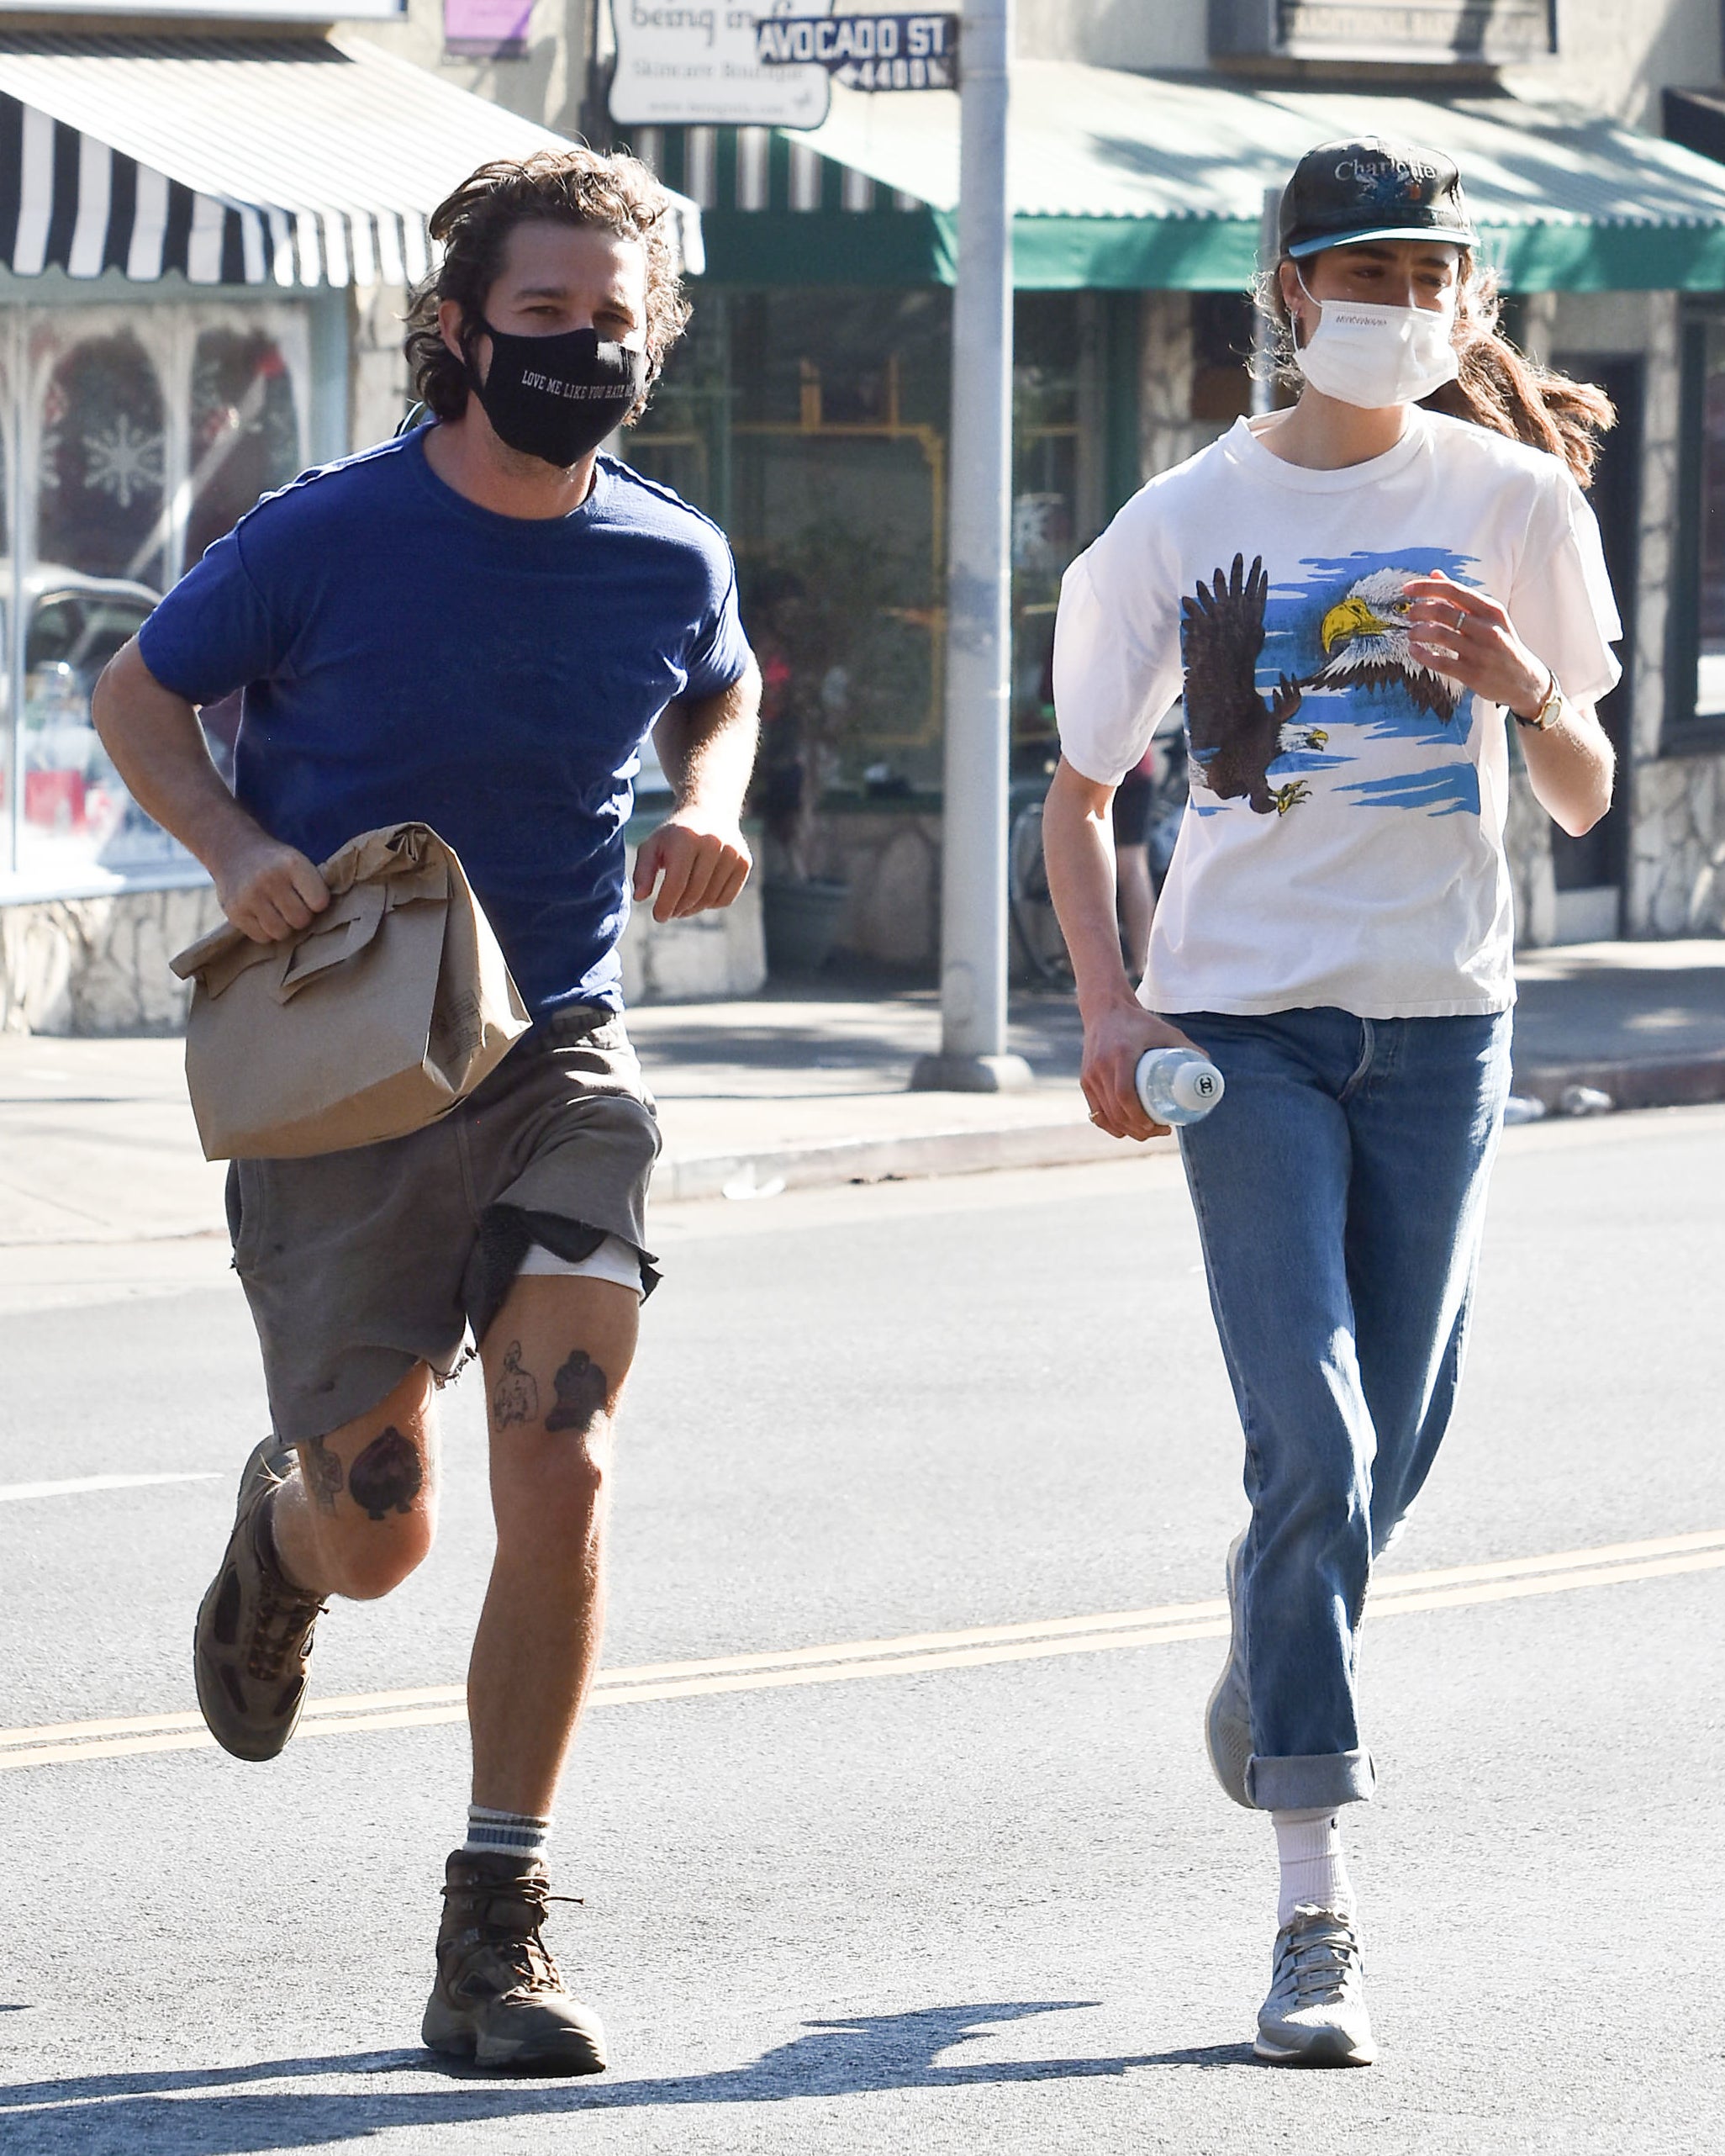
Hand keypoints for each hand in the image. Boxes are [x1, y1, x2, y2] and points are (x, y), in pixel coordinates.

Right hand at [211, 828, 330, 943]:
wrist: (233, 849)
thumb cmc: (276, 862)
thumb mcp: (297, 861)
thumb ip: (313, 886)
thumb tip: (329, 921)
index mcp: (292, 864)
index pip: (320, 902)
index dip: (317, 903)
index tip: (310, 896)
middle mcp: (269, 879)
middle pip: (300, 920)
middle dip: (300, 916)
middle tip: (292, 905)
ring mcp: (249, 896)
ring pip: (281, 933)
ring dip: (283, 926)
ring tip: (277, 910)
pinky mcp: (234, 911)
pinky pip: (261, 938)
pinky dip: (265, 931)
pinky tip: (261, 914)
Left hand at [632, 810, 751, 921]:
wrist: (709, 812)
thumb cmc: (675, 835)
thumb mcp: (652, 846)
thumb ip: (642, 871)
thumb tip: (640, 898)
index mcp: (686, 838)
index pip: (676, 884)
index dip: (665, 906)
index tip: (658, 917)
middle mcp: (713, 843)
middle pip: (694, 894)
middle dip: (678, 909)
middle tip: (670, 912)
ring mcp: (732, 852)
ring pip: (710, 899)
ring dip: (693, 909)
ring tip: (682, 905)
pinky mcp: (744, 862)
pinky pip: (726, 898)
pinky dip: (711, 904)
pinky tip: (700, 897)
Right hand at [1081, 1001, 1200, 1141]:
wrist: (1105, 1010)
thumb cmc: (1140, 1022)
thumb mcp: (1166, 1031)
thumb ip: (1188, 1048)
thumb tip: (1208, 1071)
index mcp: (1121, 1054)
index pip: (1125, 1095)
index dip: (1139, 1116)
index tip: (1158, 1125)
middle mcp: (1101, 1067)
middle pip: (1116, 1110)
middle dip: (1138, 1129)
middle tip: (1160, 1131)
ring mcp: (1090, 1075)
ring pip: (1105, 1115)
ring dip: (1126, 1130)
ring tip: (1147, 1132)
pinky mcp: (1085, 1080)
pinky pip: (1095, 1112)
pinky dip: (1110, 1125)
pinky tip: (1125, 1130)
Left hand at [1403, 570, 1549, 715]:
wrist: (1524, 680)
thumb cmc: (1501, 643)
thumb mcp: (1489, 616)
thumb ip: (1461, 596)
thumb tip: (1435, 574)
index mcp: (1492, 609)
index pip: (1454, 590)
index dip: (1426, 588)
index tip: (1407, 589)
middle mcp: (1488, 628)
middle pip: (1443, 611)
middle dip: (1419, 610)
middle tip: (1409, 614)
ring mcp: (1480, 652)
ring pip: (1439, 635)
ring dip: (1418, 631)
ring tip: (1411, 633)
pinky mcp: (1472, 674)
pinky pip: (1439, 662)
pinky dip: (1422, 654)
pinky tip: (1414, 650)